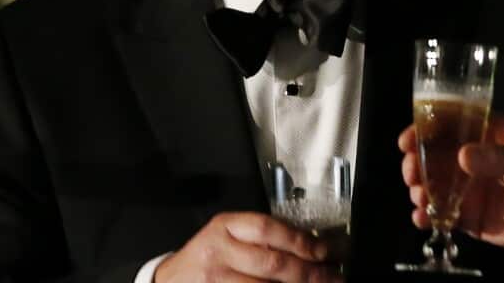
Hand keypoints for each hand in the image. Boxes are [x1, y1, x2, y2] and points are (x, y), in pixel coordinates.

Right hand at [155, 211, 340, 282]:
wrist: (170, 280)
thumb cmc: (207, 255)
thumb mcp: (228, 235)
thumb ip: (261, 237)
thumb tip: (310, 246)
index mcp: (225, 226)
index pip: (269, 229)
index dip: (301, 241)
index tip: (324, 251)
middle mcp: (219, 251)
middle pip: (272, 263)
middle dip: (309, 272)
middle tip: (333, 277)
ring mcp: (216, 279)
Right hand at [398, 113, 503, 256]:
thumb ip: (498, 159)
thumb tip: (462, 156)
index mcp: (487, 134)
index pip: (450, 124)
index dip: (424, 128)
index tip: (408, 140)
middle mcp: (474, 158)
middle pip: (433, 155)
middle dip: (416, 163)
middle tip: (412, 173)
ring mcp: (469, 188)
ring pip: (433, 185)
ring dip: (420, 189)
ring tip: (421, 198)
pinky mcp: (470, 216)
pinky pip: (441, 214)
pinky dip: (427, 216)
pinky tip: (422, 218)